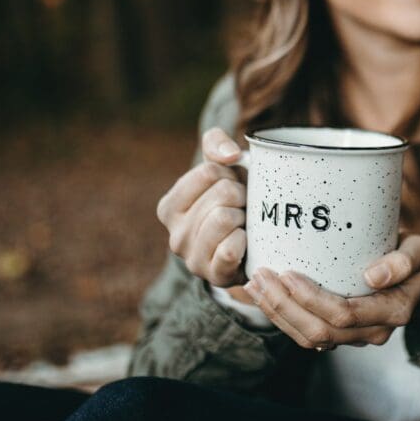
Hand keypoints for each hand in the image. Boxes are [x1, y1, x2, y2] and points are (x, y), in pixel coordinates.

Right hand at [156, 127, 248, 287]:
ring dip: (245, 216)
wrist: (250, 245)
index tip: (232, 185)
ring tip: (244, 222)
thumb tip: (230, 155)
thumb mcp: (221, 166)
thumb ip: (216, 143)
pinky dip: (244, 240)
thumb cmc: (233, 200)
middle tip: (243, 206)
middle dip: (242, 195)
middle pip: (222, 194)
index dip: (231, 173)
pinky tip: (245, 241)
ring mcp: (193, 259)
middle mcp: (175, 235)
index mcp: (169, 207)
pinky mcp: (215, 277)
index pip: (209, 171)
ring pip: (225, 218)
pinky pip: (230, 250)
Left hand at [241, 234, 419, 349]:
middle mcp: (373, 332)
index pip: (344, 314)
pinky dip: (281, 317)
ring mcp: (354, 336)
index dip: (311, 299)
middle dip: (284, 307)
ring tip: (254, 286)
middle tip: (260, 277)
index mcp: (392, 313)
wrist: (418, 277)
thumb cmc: (416, 258)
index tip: (287, 274)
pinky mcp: (339, 332)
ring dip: (277, 314)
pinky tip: (263, 296)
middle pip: (320, 331)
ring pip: (309, 338)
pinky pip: (306, 333)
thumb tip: (373, 276)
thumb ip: (404, 261)